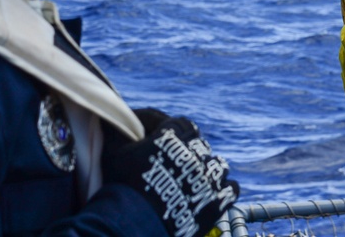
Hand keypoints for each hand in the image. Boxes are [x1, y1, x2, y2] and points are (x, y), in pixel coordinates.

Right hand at [103, 114, 238, 236]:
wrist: (133, 225)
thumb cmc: (120, 187)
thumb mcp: (113, 154)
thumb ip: (117, 132)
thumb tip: (114, 120)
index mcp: (172, 136)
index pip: (181, 124)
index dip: (174, 131)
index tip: (166, 141)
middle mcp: (195, 152)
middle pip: (199, 144)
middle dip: (190, 151)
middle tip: (179, 164)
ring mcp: (209, 176)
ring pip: (217, 165)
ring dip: (208, 169)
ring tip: (197, 179)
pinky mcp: (218, 200)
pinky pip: (231, 188)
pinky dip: (223, 190)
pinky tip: (212, 194)